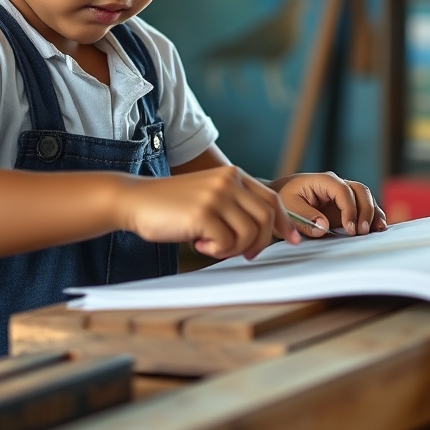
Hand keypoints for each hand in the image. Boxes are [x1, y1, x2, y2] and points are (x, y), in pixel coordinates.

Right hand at [121, 165, 299, 260]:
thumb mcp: (209, 197)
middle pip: (267, 219)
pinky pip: (227, 243)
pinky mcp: (203, 212)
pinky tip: (197, 243)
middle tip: (243, 254)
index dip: (286, 222)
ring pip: (250, 234)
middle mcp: (229, 181)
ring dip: (233, 249)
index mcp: (233, 175)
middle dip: (259, 243)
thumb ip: (235, 206)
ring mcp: (217, 195)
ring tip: (211, 245)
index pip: (272, 199)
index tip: (294, 239)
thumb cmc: (172, 206)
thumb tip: (265, 233)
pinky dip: (215, 251)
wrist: (135, 200)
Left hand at [271, 173, 386, 237]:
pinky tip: (378, 228)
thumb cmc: (284, 200)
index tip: (350, 229)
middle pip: (360, 191)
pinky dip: (373, 216)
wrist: (281, 197)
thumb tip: (324, 227)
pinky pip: (364, 207)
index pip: (343, 191)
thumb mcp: (288, 207)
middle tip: (362, 232)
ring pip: (365, 198)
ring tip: (377, 230)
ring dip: (373, 213)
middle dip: (365, 210)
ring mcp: (343, 195)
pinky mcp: (346, 206)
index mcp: (323, 181)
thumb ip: (305, 217)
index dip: (350, 209)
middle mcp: (337, 185)